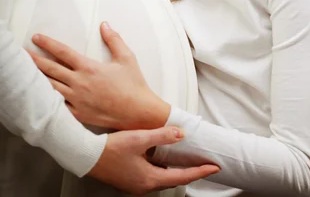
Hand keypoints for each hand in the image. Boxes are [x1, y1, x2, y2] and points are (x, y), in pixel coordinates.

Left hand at [29, 22, 169, 129]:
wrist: (138, 112)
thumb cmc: (134, 84)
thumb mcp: (126, 57)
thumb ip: (114, 39)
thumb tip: (105, 24)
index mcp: (89, 67)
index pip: (63, 52)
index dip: (48, 44)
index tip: (36, 38)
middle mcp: (80, 83)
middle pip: (51, 69)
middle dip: (34, 60)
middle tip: (22, 53)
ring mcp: (77, 100)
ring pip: (51, 87)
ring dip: (38, 79)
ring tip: (26, 73)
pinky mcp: (79, 114)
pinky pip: (58, 106)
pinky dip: (48, 100)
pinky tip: (40, 96)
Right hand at [88, 126, 219, 193]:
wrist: (86, 156)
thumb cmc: (109, 150)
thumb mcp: (139, 139)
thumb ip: (162, 135)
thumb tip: (181, 133)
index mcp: (149, 179)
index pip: (182, 177)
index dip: (199, 171)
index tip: (213, 167)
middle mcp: (144, 185)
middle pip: (174, 179)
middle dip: (191, 172)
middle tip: (205, 165)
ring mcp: (136, 184)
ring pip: (163, 178)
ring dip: (176, 170)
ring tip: (188, 161)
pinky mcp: (130, 179)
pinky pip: (153, 175)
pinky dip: (163, 168)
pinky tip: (162, 158)